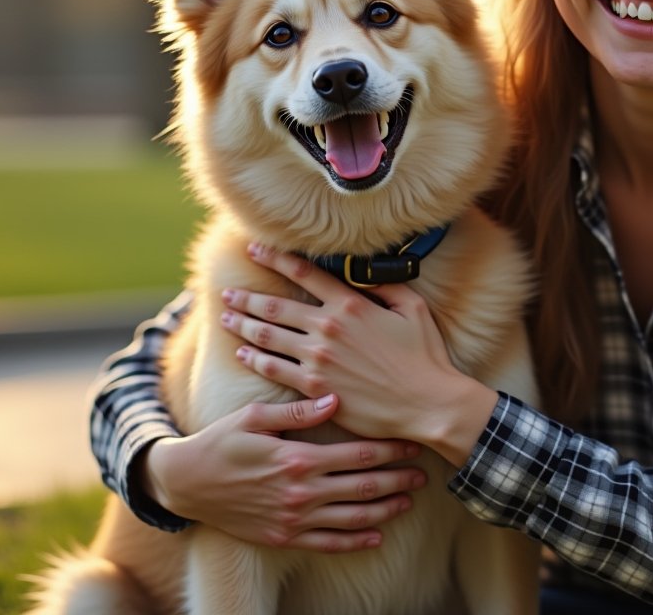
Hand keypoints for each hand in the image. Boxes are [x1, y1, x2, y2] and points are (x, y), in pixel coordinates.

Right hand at [139, 394, 426, 551]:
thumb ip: (295, 411)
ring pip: (352, 518)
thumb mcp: (252, 416)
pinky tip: (377, 536)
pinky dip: (356, 542)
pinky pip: (328, 544)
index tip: (413, 442)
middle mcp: (301, 493)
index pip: (358, 454)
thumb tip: (335, 398)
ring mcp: (294, 519)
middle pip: (363, 487)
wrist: (186, 485)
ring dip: (385, 510)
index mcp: (297, 459)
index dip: (390, 449)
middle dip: (398, 479)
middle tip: (424, 474)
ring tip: (409, 500)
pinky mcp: (284, 538)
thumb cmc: (220, 442)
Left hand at [225, 243, 497, 463]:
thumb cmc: (425, 356)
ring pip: (267, 336)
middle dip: (247, 297)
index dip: (276, 258)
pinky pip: (274, 369)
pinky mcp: (314, 387)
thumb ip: (385, 287)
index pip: (304, 274)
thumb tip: (366, 272)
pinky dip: (255, 359)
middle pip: (275, 306)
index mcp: (350, 305)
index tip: (255, 249)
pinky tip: (242, 353)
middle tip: (226, 292)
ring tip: (225, 317)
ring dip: (242, 325)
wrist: (427, 403)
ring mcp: (318, 358)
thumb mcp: (412, 309)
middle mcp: (328, 327)